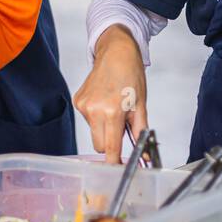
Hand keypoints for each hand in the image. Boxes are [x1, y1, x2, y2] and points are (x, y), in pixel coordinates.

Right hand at [74, 25, 148, 163]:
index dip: (114, 162)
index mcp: (112, 112)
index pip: (110, 148)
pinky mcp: (78, 101)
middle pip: (99, 145)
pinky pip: (88, 120)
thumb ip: (140, 131)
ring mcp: (83, 106)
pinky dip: (97, 117)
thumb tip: (143, 154)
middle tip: (121, 130)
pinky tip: (104, 101)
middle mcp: (94, 111)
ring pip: (93, 133)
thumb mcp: (141, 104)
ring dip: (103, 128)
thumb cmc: (131, 75)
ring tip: (114, 108)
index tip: (117, 169)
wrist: (116, 52)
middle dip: (110, 144)